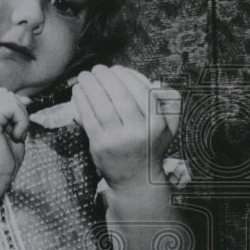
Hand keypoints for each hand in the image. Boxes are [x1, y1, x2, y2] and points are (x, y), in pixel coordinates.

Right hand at [0, 88, 29, 187]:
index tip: (20, 126)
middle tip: (17, 134)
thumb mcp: (12, 133)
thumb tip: (26, 99)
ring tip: (16, 136)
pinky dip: (21, 121)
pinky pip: (12, 106)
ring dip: (21, 118)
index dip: (15, 106)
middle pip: (5, 94)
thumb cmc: (2, 163)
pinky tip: (15, 137)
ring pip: (10, 98)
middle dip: (19, 112)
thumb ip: (15, 116)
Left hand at [71, 65, 179, 189]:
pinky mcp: (100, 146)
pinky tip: (78, 91)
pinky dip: (81, 101)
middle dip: (106, 77)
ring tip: (85, 76)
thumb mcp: (169, 128)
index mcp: (157, 124)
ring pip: (102, 105)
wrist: (136, 181)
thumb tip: (157, 83)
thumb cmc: (150, 147)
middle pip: (120, 96)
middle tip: (97, 68)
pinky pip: (89, 117)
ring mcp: (118, 140)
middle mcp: (139, 132)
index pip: (142, 91)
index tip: (116, 69)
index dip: (127, 75)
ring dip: (91, 86)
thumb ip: (170, 104)